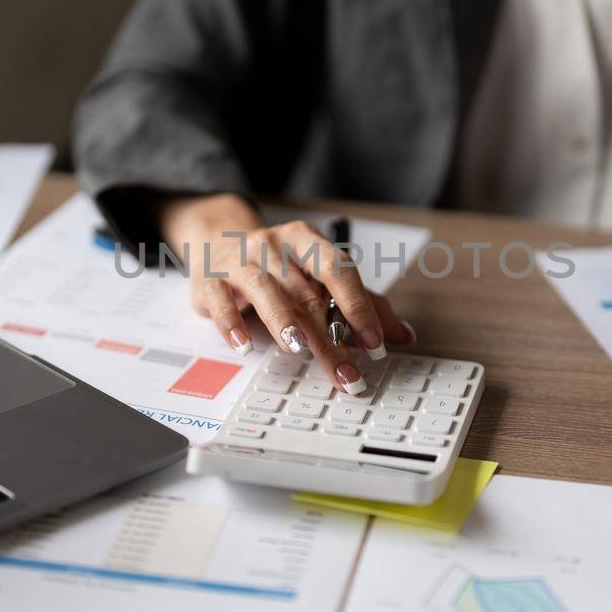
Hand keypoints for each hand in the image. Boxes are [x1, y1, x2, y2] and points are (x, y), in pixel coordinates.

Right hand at [156, 192, 415, 395]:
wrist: (216, 237)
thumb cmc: (276, 263)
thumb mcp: (317, 275)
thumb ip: (360, 302)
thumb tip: (402, 335)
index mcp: (307, 241)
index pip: (339, 270)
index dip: (359, 306)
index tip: (375, 343)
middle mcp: (274, 246)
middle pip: (307, 294)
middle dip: (329, 339)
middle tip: (347, 374)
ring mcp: (240, 260)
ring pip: (265, 291)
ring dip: (283, 321)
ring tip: (299, 350)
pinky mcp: (209, 280)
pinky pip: (220, 301)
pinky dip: (232, 324)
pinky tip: (244, 347)